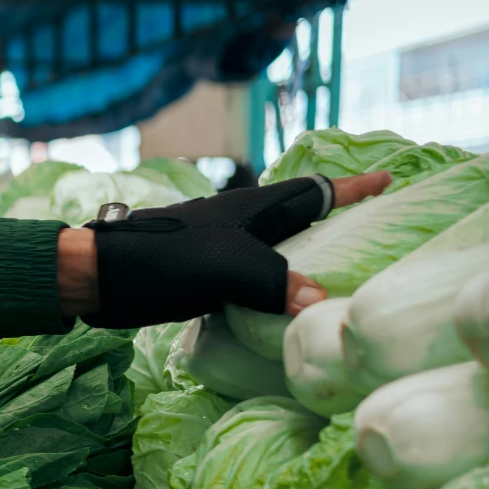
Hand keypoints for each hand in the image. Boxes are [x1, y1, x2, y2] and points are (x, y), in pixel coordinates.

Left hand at [55, 170, 391, 325]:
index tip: (388, 179)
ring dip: (305, 256)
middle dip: (334, 218)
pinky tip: (283, 310)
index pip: (313, 192)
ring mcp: (220, 250)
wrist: (100, 279)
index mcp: (251, 209)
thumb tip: (319, 302)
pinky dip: (275, 288)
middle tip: (370, 227)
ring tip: (337, 270)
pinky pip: (253, 278)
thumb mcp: (222, 268)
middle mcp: (240, 225)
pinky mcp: (203, 277)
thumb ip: (272, 282)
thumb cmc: (160, 262)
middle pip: (298, 217)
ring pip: (276, 249)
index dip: (351, 188)